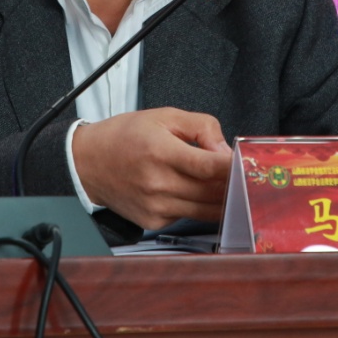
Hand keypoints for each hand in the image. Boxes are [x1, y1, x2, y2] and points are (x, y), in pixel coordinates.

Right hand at [71, 107, 231, 230]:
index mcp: (161, 152)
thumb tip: (225, 151)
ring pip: (205, 211)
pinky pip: (188, 217)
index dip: (234, 168)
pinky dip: (199, 207)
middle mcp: (158, 183)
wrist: (89, 161)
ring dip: (223, 200)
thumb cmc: (126, 135)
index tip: (249, 165)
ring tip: (230, 187)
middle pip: (212, 192)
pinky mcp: (153, 221)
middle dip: (233, 184)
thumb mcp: (165, 116)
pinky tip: (197, 194)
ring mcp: (156, 206)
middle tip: (246, 176)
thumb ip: (201, 128)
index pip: (210, 167)